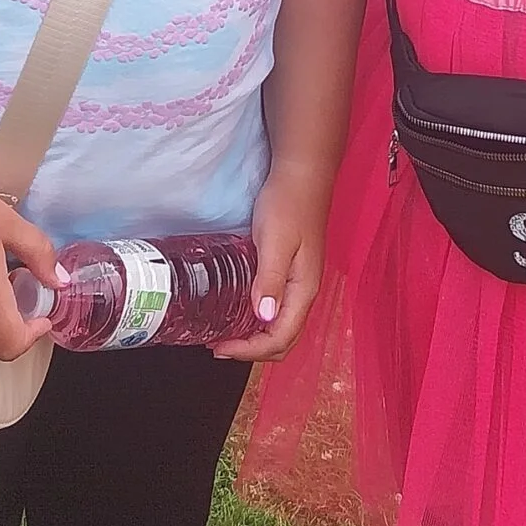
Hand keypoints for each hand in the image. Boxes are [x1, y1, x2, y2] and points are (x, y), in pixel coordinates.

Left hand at [211, 158, 328, 361]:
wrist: (301, 175)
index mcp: (304, 289)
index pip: (281, 338)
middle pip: (285, 339)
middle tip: (219, 345)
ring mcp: (300, 282)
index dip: (251, 350)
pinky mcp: (292, 272)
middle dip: (253, 350)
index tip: (221, 347)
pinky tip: (240, 310)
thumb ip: (270, 279)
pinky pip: (278, 308)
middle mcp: (305, 291)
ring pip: (282, 325)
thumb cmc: (287, 205)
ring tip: (226, 334)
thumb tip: (265, 318)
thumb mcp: (275, 241)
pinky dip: (259, 320)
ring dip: (256, 337)